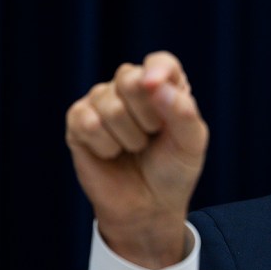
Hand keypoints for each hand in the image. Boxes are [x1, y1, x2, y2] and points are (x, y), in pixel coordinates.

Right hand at [66, 51, 208, 268]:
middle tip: (153, 136)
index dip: (158, 71)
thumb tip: (154, 83)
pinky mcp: (78, 121)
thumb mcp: (192, 143)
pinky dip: (106, 145)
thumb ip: (183, 112)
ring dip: (128, 137)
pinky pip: (87, 122)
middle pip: (129, 78)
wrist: (148, 207)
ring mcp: (102, 101)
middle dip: (147, 115)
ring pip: (108, 103)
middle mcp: (132, 87)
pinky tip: (112, 153)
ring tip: (134, 148)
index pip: (160, 63)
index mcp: (165, 86)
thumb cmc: (173, 170)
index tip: (156, 86)